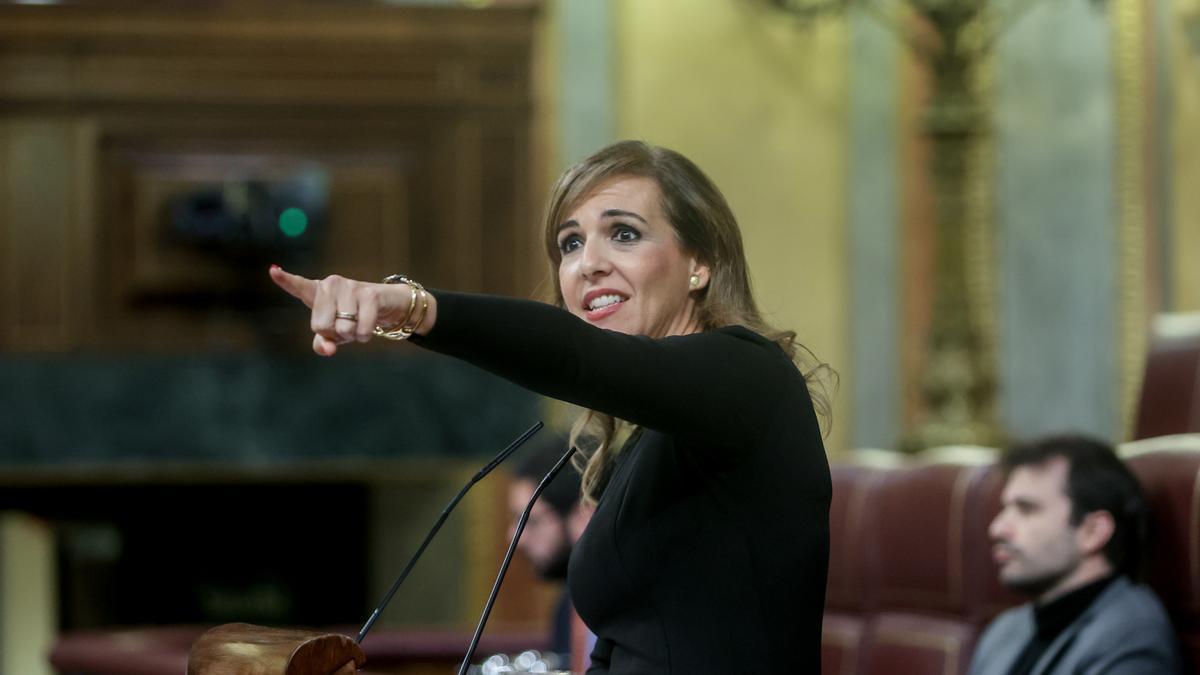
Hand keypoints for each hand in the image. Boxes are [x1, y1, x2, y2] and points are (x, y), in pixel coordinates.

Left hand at [268, 265, 422, 355]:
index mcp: (317, 291)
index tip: (273, 271)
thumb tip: (328, 350)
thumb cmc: (351, 317)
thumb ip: (322, 343)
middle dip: (335, 334)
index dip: (286, 280)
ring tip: (357, 322)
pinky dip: (364, 336)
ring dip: (352, 334)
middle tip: (344, 324)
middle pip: (322, 326)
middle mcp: (331, 284)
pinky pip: (362, 329)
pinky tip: (368, 325)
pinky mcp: (369, 295)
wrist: (384, 304)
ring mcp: (350, 287)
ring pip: (344, 329)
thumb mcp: (333, 332)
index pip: (299, 286)